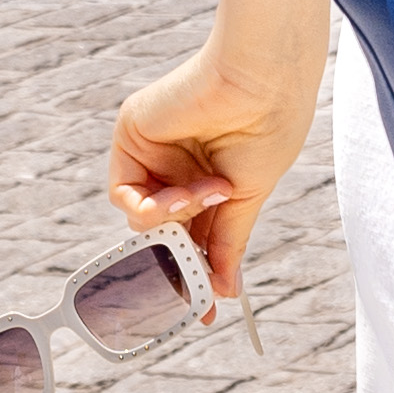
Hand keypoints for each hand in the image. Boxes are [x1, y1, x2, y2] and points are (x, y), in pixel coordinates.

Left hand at [108, 24, 317, 305]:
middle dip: (175, 261)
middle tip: (191, 290)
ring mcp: (154, 153)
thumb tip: (226, 290)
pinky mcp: (132, 135)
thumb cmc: (268, 126)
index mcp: (211, 177)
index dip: (197, 272)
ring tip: (208, 198)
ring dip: (175, 221)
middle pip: (163, 231)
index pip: (195, 235)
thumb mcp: (248, 196)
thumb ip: (227, 241)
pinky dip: (152, 206)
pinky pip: (125, 193)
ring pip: (142, 218)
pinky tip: (184, 194)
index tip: (205, 311)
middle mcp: (179, 166)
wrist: (261, 81)